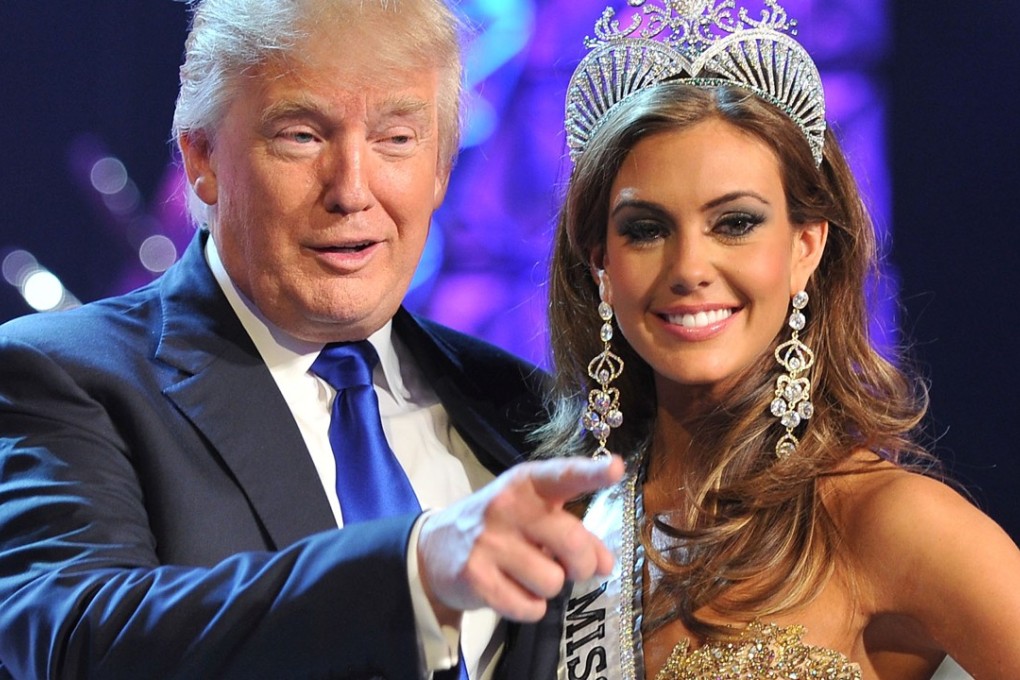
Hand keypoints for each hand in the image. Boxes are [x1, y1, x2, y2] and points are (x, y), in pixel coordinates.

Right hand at [417, 455, 624, 623]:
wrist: (433, 549)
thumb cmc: (498, 527)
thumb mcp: (533, 516)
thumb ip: (574, 532)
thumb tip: (606, 563)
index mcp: (526, 484)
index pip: (562, 475)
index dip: (591, 473)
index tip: (616, 468)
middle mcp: (506, 506)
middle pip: (573, 544)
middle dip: (582, 565)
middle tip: (570, 568)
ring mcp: (488, 542)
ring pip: (553, 582)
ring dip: (549, 588)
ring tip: (527, 575)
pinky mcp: (475, 576)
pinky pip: (529, 607)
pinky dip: (529, 608)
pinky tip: (511, 591)